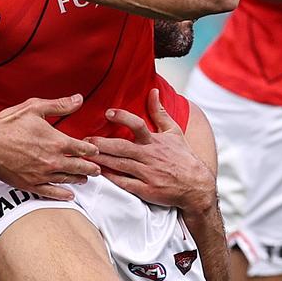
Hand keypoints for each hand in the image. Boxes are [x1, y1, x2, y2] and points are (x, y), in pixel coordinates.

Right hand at [0, 95, 100, 200]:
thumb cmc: (8, 124)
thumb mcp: (35, 108)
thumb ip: (60, 105)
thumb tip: (79, 99)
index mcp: (56, 141)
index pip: (81, 148)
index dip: (91, 150)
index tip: (95, 151)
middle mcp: (52, 161)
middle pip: (78, 166)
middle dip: (89, 168)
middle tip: (97, 170)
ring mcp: (41, 174)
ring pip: (66, 179)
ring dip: (78, 179)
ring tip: (85, 179)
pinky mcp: (29, 184)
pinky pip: (50, 192)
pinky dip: (62, 194)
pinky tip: (69, 195)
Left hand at [84, 89, 216, 214]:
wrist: (196, 186)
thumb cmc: (183, 156)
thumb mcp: (174, 132)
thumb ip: (160, 112)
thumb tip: (153, 91)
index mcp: (155, 141)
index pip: (138, 126)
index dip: (123, 118)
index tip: (108, 113)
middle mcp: (150, 156)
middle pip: (123, 148)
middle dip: (102, 144)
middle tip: (85, 139)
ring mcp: (148, 174)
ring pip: (120, 165)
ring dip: (102, 159)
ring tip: (85, 154)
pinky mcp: (146, 190)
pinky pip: (125, 183)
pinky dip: (111, 178)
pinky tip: (98, 172)